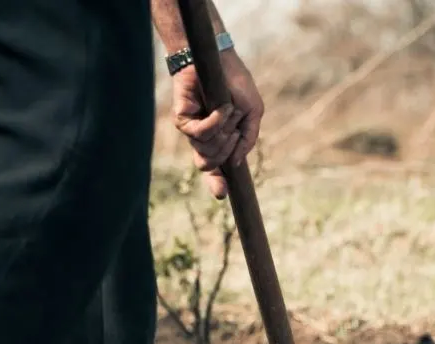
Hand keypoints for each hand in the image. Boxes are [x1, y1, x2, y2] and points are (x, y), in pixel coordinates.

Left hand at [172, 51, 263, 199]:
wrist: (219, 58)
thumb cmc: (236, 84)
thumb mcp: (253, 113)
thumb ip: (248, 140)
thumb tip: (237, 163)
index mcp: (219, 141)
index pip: (215, 170)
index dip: (217, 184)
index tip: (223, 195)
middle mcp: (203, 138)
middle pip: (210, 164)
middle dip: (227, 150)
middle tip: (233, 131)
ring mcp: (191, 129)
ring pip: (205, 151)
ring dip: (223, 134)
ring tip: (227, 111)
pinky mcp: (182, 118)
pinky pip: (198, 134)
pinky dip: (214, 123)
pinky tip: (221, 109)